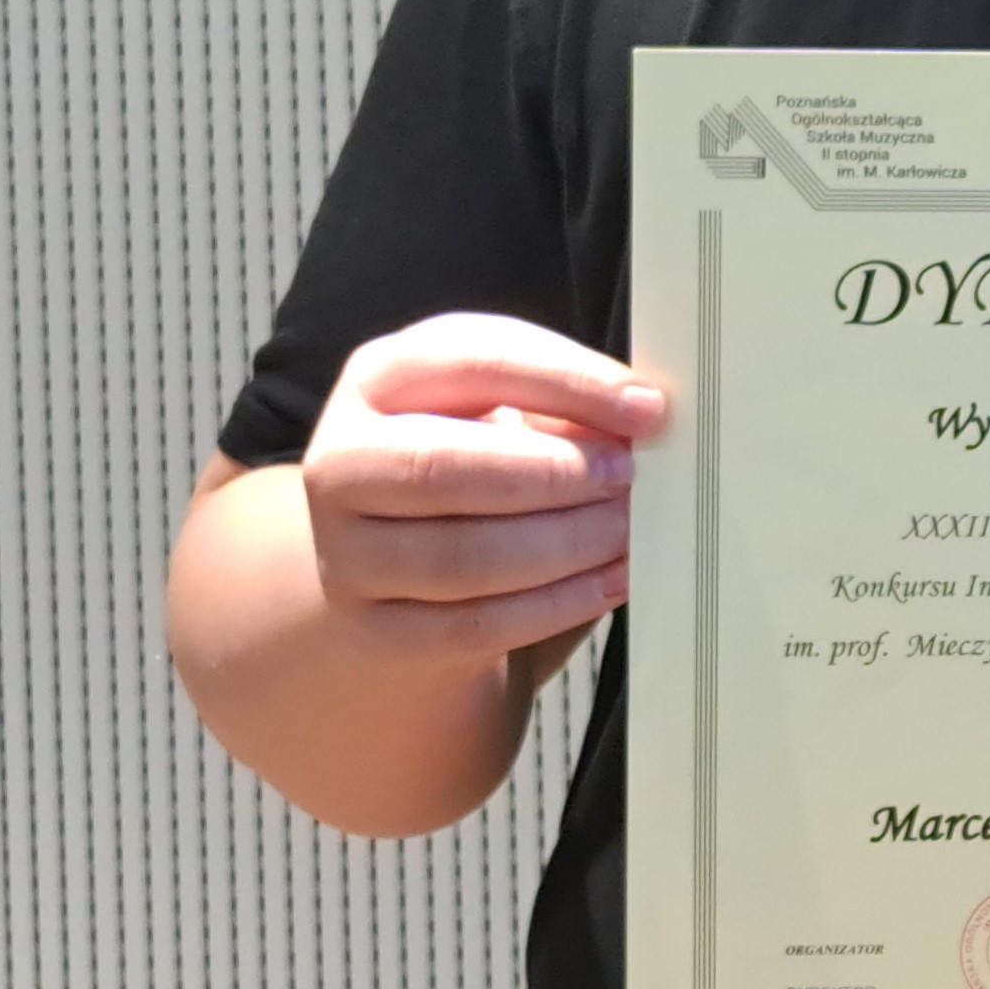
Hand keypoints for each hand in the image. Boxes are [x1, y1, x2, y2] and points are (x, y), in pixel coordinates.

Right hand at [300, 311, 668, 679]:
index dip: (567, 381)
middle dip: (554, 472)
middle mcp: (343, 462)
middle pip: (443, 466)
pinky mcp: (376, 628)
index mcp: (378, 380)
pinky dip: (554, 604)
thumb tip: (638, 420)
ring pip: (462, 556)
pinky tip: (605, 583)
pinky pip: (474, 623)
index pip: (471, 360)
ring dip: (564, 543)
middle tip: (627, 478)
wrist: (388, 572)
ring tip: (624, 532)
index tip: (645, 408)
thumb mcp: (490, 416)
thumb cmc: (461, 470)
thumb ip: (553, 408)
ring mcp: (348, 553)